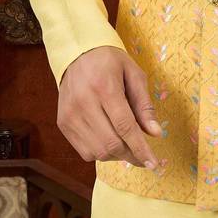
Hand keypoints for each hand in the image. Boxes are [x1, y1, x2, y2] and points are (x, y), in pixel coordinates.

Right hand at [56, 46, 162, 170]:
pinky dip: (101, 153)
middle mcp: (83, 103)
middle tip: (144, 156)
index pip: (125, 126)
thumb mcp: (134, 74)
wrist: (77, 53)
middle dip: (132, 155)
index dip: (141, 148)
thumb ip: (144, 105)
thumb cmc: (110, 62)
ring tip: (128, 146)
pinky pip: (84, 151)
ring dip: (117, 156)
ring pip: (97, 152)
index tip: (153, 164)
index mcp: (104, 87)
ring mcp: (70, 115)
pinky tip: (110, 141)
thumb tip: (154, 133)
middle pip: (111, 143)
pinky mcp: (62, 123)